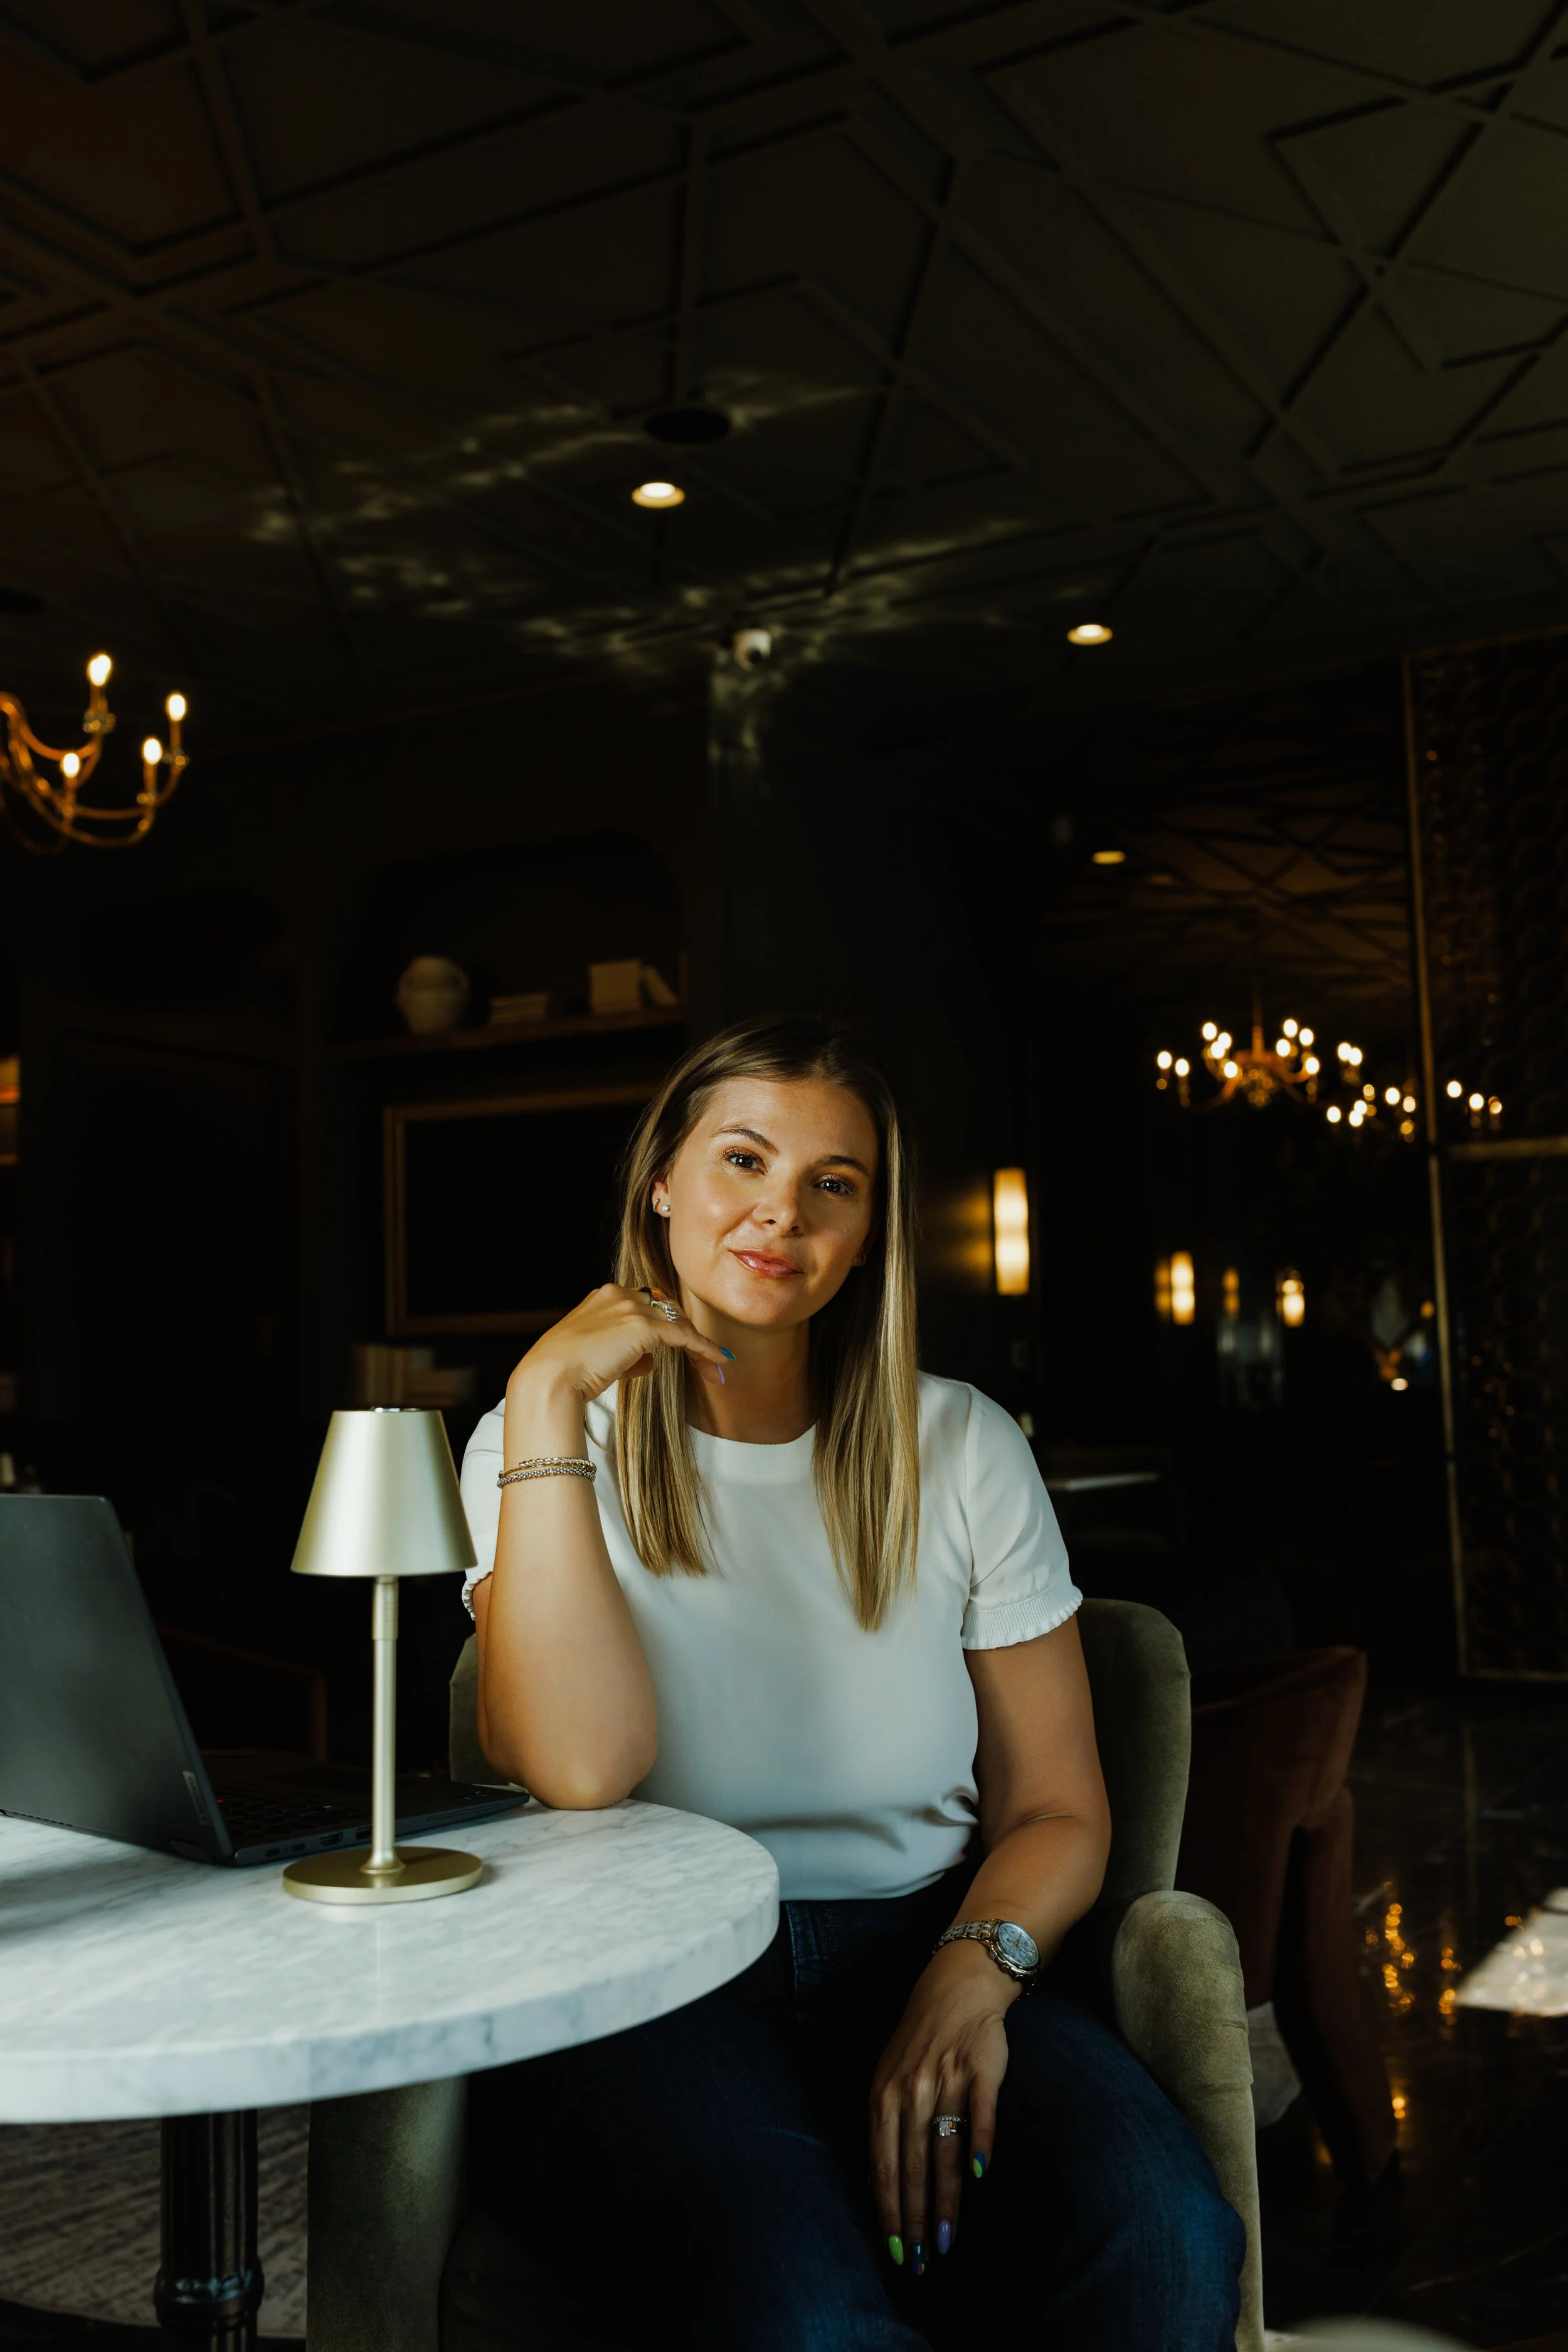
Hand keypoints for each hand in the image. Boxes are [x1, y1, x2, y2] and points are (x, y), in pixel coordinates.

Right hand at [508, 1282, 731, 1407]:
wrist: (549, 1378)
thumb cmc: (563, 1373)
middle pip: (667, 1310)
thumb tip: (647, 1360)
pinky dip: (704, 1349)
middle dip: (688, 1333)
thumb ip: (621, 1350)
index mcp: (603, 1296)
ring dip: (699, 1346)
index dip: (667, 1325)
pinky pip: (684, 1336)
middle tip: (706, 1358)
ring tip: (715, 1369)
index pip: (646, 1305)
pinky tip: (718, 1362)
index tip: (682, 1345)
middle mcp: (619, 1295)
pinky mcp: (643, 1327)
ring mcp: (631, 1308)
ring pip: (678, 1323)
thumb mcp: (593, 1353)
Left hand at [868, 1940, 1014, 2275]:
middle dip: (914, 2219)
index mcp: (884, 2097)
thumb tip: (876, 2188)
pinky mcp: (981, 2070)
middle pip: (913, 2167)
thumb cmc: (918, 2044)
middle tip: (919, 2262)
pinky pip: (981, 2113)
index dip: (889, 2211)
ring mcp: (947, 2080)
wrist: (956, 1989)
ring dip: (944, 2199)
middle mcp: (911, 2091)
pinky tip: (980, 2175)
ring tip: (945, 2239)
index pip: (884, 2166)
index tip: (894, 2251)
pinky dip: (980, 2143)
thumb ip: (884, 2130)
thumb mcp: (888, 2081)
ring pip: (944, 2150)